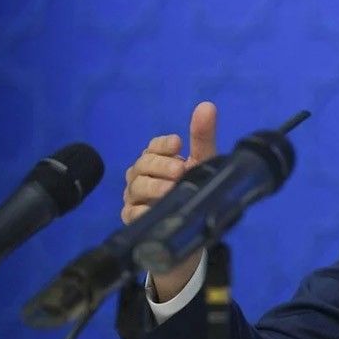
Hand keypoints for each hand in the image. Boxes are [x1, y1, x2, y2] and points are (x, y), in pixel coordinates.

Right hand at [122, 101, 217, 301]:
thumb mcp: (203, 165)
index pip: (153, 146)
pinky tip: (154, 209)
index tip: (179, 144)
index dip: (163, 145)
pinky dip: (142, 209)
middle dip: (161, 165)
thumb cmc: (195, 191)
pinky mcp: (133, 220)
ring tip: (170, 189)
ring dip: (154, 186)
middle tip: (180, 171)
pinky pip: (132, 212)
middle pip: (142, 164)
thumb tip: (206, 106)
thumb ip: (202, 137)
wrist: (192, 232)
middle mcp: (142, 177)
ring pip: (136, 186)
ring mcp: (135, 198)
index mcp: (157, 161)